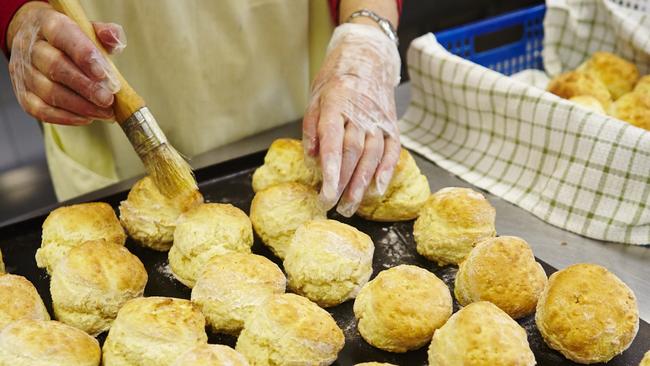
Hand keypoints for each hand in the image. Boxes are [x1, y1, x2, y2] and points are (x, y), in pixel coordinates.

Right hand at [7, 2, 124, 124]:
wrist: (39, 41)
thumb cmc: (71, 39)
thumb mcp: (88, 29)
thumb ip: (104, 33)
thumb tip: (114, 38)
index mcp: (47, 24)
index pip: (62, 35)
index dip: (83, 55)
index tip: (103, 74)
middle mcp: (30, 46)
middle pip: (55, 68)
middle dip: (86, 87)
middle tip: (108, 100)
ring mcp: (23, 71)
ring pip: (49, 92)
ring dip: (80, 106)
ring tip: (104, 113)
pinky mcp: (22, 92)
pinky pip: (39, 109)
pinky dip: (64, 117)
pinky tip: (86, 118)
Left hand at [303, 23, 401, 216]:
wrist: (368, 56)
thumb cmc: (336, 79)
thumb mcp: (315, 97)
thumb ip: (312, 128)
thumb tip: (313, 160)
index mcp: (336, 104)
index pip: (333, 143)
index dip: (330, 172)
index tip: (324, 194)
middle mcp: (359, 113)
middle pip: (352, 154)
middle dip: (343, 184)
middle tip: (334, 207)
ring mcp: (378, 119)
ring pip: (371, 156)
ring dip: (362, 184)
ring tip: (351, 206)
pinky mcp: (391, 124)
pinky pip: (391, 150)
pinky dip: (386, 170)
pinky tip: (379, 188)